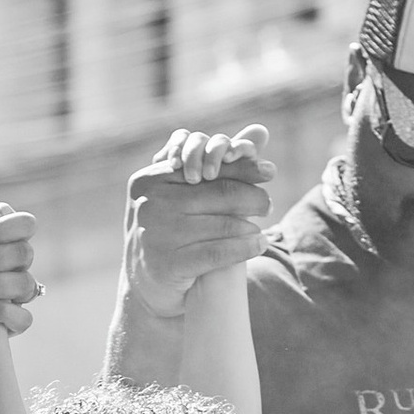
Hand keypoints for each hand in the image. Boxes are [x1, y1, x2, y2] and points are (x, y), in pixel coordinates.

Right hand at [122, 124, 272, 315]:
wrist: (144, 283)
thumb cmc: (169, 229)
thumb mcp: (181, 193)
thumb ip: (218, 163)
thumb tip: (261, 131)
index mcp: (151, 178)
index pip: (207, 168)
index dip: (242, 168)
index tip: (269, 172)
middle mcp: (151, 202)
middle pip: (219, 194)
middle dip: (251, 197)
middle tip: (267, 204)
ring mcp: (158, 233)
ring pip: (222, 224)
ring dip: (250, 227)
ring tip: (262, 228)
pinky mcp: (169, 264)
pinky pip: (218, 252)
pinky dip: (245, 248)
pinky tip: (259, 245)